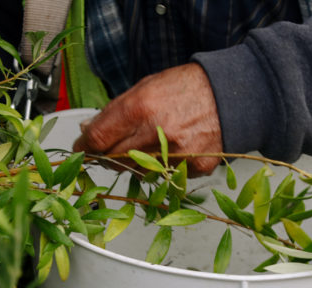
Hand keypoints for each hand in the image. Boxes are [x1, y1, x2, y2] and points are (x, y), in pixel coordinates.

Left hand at [72, 63, 222, 176]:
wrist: (230, 95)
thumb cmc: (186, 88)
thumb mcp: (145, 88)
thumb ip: (114, 111)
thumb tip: (88, 130)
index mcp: (139, 108)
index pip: (97, 139)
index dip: (84, 146)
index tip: (81, 147)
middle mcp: (156, 133)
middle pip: (113, 159)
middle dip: (108, 154)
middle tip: (113, 146)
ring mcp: (175, 154)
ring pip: (136, 172)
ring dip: (133, 162)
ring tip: (148, 143)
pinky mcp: (192, 168)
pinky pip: (163, 176)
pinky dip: (160, 167)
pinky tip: (170, 149)